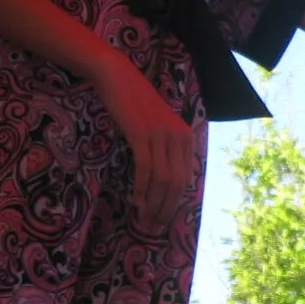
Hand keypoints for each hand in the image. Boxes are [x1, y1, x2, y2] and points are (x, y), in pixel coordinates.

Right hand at [94, 58, 196, 228]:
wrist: (117, 76)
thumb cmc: (134, 105)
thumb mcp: (157, 128)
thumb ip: (164, 150)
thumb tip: (162, 184)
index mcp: (187, 138)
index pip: (185, 180)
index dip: (175, 203)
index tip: (163, 219)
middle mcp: (179, 138)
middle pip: (177, 183)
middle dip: (166, 209)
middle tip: (153, 227)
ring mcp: (162, 135)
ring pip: (163, 180)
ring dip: (153, 204)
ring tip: (144, 220)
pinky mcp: (143, 134)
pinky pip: (146, 168)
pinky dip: (142, 188)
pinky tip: (136, 201)